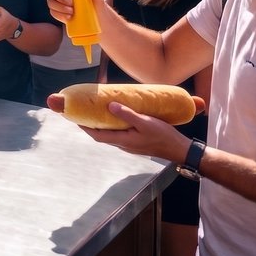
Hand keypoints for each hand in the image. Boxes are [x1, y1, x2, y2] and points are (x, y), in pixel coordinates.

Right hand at [46, 0, 104, 24]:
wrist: (99, 22)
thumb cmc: (97, 5)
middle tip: (71, 2)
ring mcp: (58, 2)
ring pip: (50, 1)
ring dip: (60, 6)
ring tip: (72, 11)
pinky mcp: (58, 13)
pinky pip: (53, 12)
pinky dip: (60, 14)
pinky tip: (69, 17)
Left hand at [46, 96, 196, 162]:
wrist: (179, 149)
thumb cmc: (163, 136)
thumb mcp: (145, 122)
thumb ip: (128, 115)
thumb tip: (110, 106)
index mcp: (124, 141)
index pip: (98, 136)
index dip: (85, 127)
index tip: (75, 118)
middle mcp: (124, 144)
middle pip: (102, 135)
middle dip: (90, 125)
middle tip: (83, 112)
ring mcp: (130, 144)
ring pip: (110, 134)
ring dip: (101, 125)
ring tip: (95, 111)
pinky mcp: (136, 142)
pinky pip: (119, 133)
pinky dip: (112, 125)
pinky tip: (115, 116)